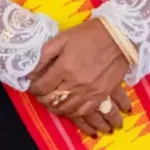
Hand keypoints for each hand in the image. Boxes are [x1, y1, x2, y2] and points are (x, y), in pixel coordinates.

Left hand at [29, 21, 129, 135]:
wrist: (119, 36)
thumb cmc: (89, 34)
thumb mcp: (63, 38)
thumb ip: (44, 55)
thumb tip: (30, 72)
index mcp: (65, 68)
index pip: (42, 87)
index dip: (33, 88)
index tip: (32, 85)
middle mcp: (76, 84)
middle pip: (52, 101)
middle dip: (42, 99)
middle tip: (40, 94)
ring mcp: (90, 92)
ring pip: (67, 110)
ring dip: (56, 108)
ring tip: (52, 102)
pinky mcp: (101, 96)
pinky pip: (84, 112)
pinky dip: (73, 114)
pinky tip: (69, 109)